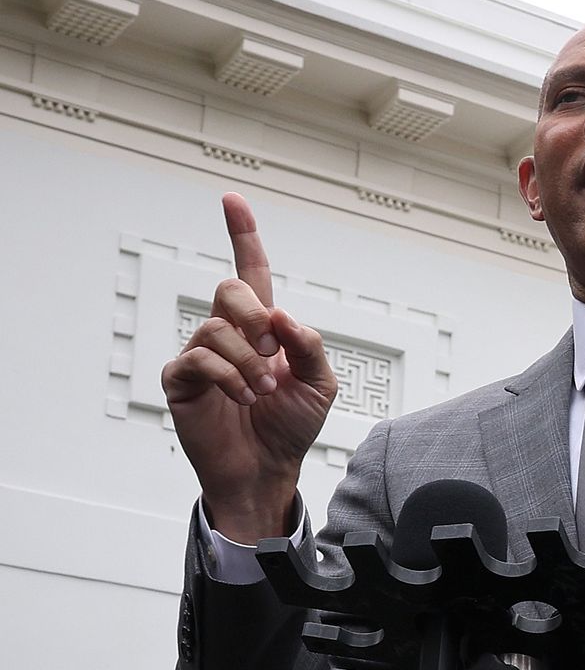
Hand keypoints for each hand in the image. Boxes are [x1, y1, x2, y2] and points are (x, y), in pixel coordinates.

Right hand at [161, 193, 336, 542]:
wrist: (268, 470)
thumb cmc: (291, 426)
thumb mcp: (320, 384)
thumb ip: (309, 344)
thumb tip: (282, 316)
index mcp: (263, 329)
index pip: (251, 273)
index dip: (243, 236)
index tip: (232, 200)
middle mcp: (228, 334)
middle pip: (231, 289)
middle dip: (256, 317)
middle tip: (272, 354)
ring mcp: (201, 354)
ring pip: (217, 327)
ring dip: (248, 360)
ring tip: (261, 390)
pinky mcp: (180, 380)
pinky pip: (199, 358)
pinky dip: (228, 377)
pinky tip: (243, 398)